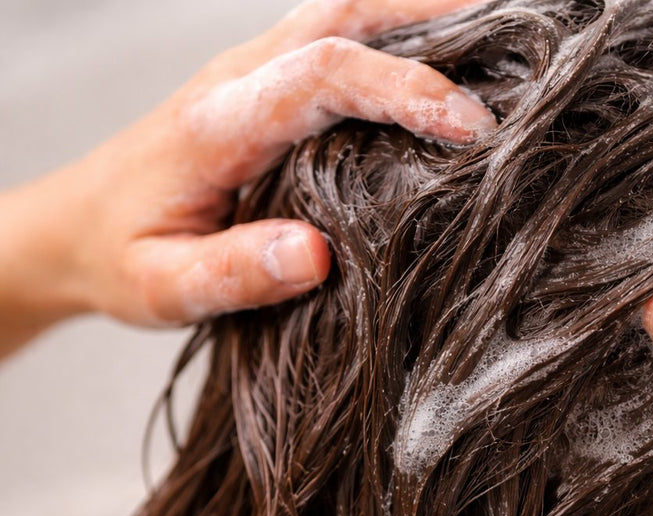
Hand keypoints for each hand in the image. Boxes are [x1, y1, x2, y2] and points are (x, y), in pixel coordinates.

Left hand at [0, 0, 494, 353]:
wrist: (73, 228)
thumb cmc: (121, 260)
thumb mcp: (163, 289)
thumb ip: (234, 272)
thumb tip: (318, 254)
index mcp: (220, 126)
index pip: (323, 77)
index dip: (405, 91)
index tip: (475, 126)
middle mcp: (237, 79)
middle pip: (342, 16)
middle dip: (434, 21)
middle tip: (518, 40)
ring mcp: (250, 72)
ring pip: (343, 13)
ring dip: (421, 14)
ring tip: (501, 33)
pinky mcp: (262, 81)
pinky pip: (335, 34)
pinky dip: (396, 32)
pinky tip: (443, 54)